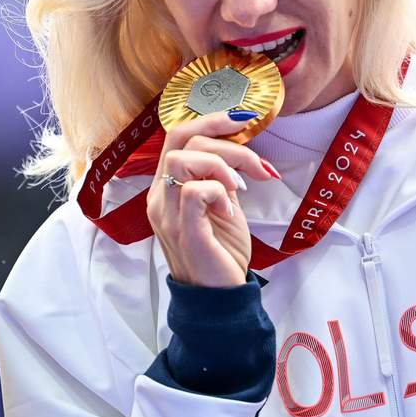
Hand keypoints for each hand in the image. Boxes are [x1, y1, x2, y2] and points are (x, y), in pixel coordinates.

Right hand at [146, 112, 274, 287]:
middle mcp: (159, 197)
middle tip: (255, 165)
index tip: (244, 119)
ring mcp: (168, 215)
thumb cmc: (221, 250)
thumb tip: (239, 147)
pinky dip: (218, 191)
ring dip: (222, 165)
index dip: (211, 120)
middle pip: (181, 139)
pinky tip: (231, 210)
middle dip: (226, 141)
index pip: (177, 135)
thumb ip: (220, 176)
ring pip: (184, 159)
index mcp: (166, 187)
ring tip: (241, 188)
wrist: (220, 297)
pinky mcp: (185, 232)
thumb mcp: (222, 204)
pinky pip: (194, 191)